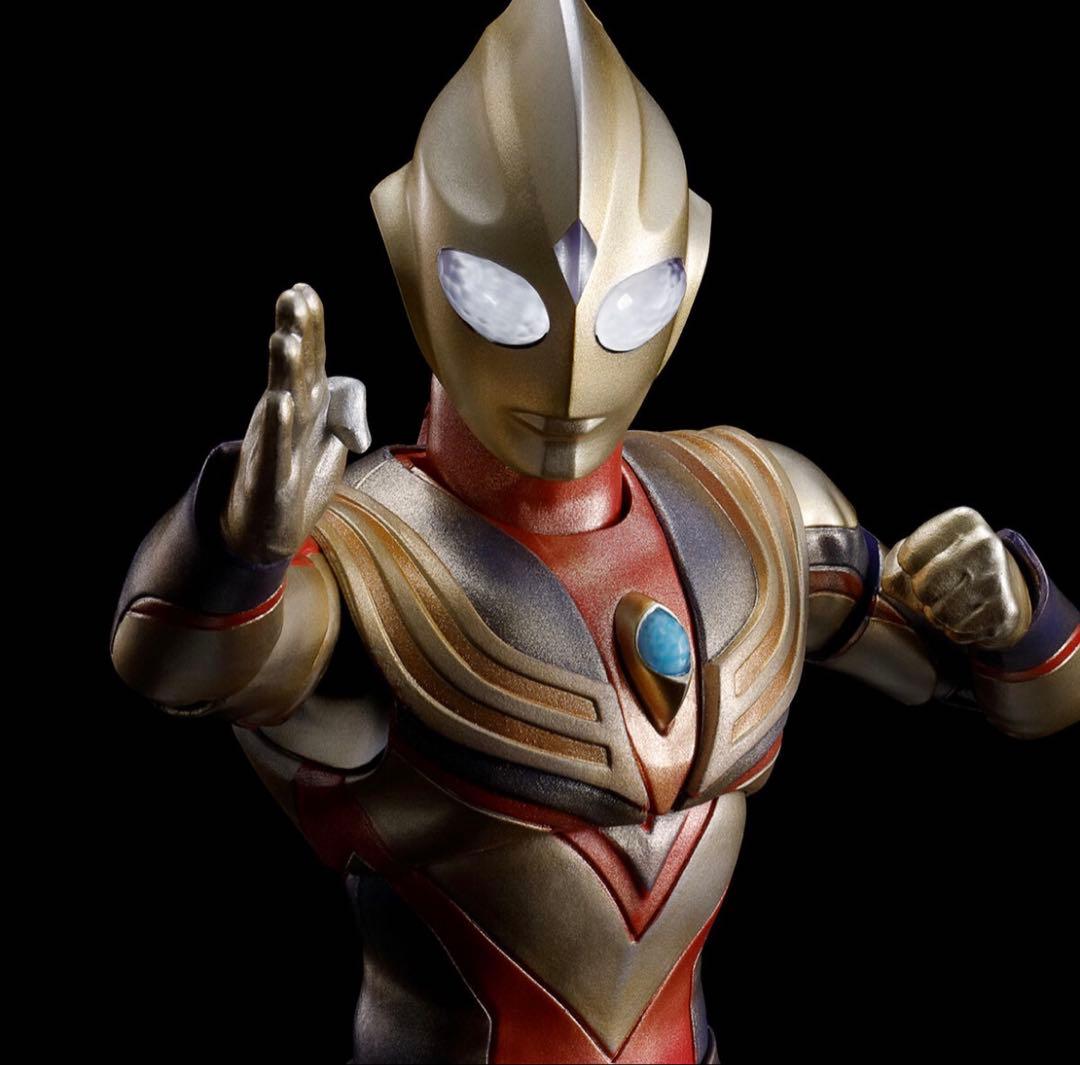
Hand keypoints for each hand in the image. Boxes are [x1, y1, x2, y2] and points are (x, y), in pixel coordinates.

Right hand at [222, 283, 370, 562]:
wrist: (264, 536)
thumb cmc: (298, 482)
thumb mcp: (328, 442)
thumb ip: (341, 410)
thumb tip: (346, 382)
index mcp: (305, 410)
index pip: (311, 363)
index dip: (310, 329)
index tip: (304, 290)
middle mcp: (288, 423)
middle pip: (296, 374)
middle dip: (296, 336)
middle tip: (291, 296)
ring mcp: (279, 450)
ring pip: (285, 406)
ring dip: (285, 375)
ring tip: (285, 341)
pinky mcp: (274, 484)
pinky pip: (277, 452)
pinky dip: (279, 429)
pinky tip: (279, 403)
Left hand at [881, 506, 1032, 650]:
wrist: (1000, 585)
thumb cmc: (944, 565)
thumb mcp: (916, 553)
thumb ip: (893, 567)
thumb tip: (894, 581)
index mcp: (961, 521)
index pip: (908, 557)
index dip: (909, 569)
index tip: (924, 564)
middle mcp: (984, 544)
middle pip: (923, 586)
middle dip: (921, 593)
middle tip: (936, 588)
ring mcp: (997, 578)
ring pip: (939, 612)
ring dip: (936, 613)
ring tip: (950, 599)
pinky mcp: (1004, 612)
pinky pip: (956, 631)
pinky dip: (953, 628)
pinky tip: (966, 612)